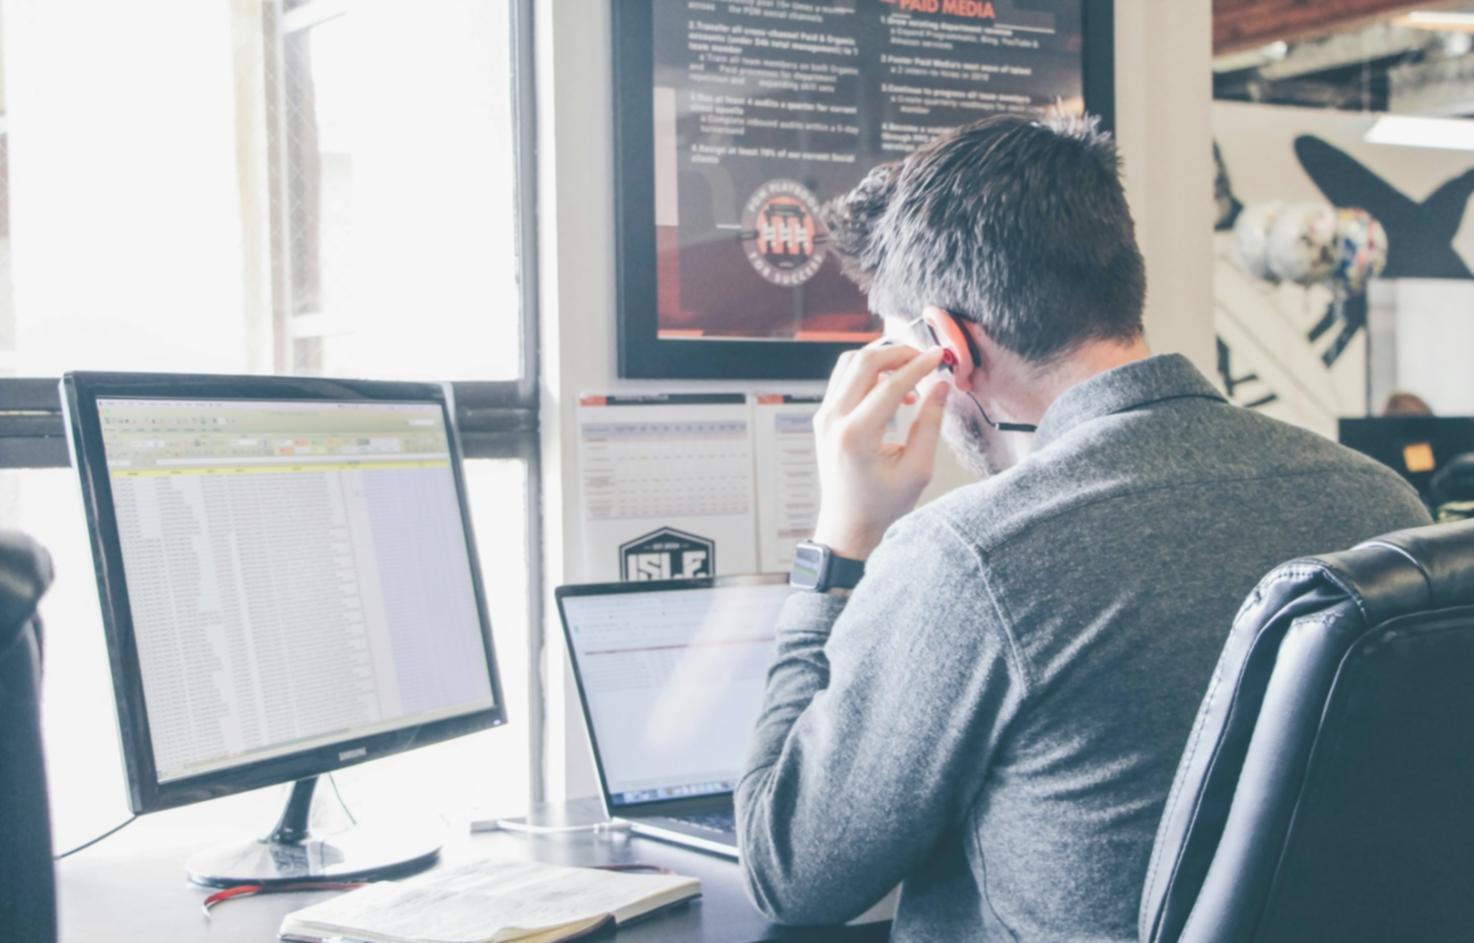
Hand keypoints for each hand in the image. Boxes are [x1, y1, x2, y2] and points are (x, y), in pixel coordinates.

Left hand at [810, 344, 949, 560]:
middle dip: (898, 352)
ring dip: (882, 359)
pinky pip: (844, 378)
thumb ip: (930, 423)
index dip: (919, 365)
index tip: (940, 357)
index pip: (891, 384)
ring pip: (850, 363)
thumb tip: (941, 385)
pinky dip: (869, 373)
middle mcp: (833, 420)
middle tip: (925, 358)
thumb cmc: (882, 504)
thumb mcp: (917, 469)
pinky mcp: (824, 416)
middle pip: (864, 361)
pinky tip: (893, 390)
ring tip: (910, 375)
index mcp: (856, 435)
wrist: (849, 523)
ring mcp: (824, 416)